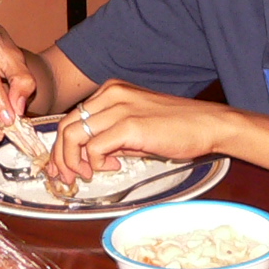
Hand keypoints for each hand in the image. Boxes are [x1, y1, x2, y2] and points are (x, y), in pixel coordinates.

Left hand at [47, 80, 232, 182]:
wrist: (208, 124)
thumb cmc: (177, 127)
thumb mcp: (136, 126)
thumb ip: (111, 137)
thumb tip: (88, 158)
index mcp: (111, 91)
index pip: (72, 118)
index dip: (62, 147)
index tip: (63, 168)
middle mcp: (111, 94)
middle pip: (65, 127)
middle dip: (61, 158)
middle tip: (68, 178)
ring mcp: (119, 107)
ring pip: (73, 136)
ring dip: (74, 162)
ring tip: (90, 175)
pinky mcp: (129, 125)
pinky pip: (95, 148)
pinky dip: (97, 163)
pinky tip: (114, 167)